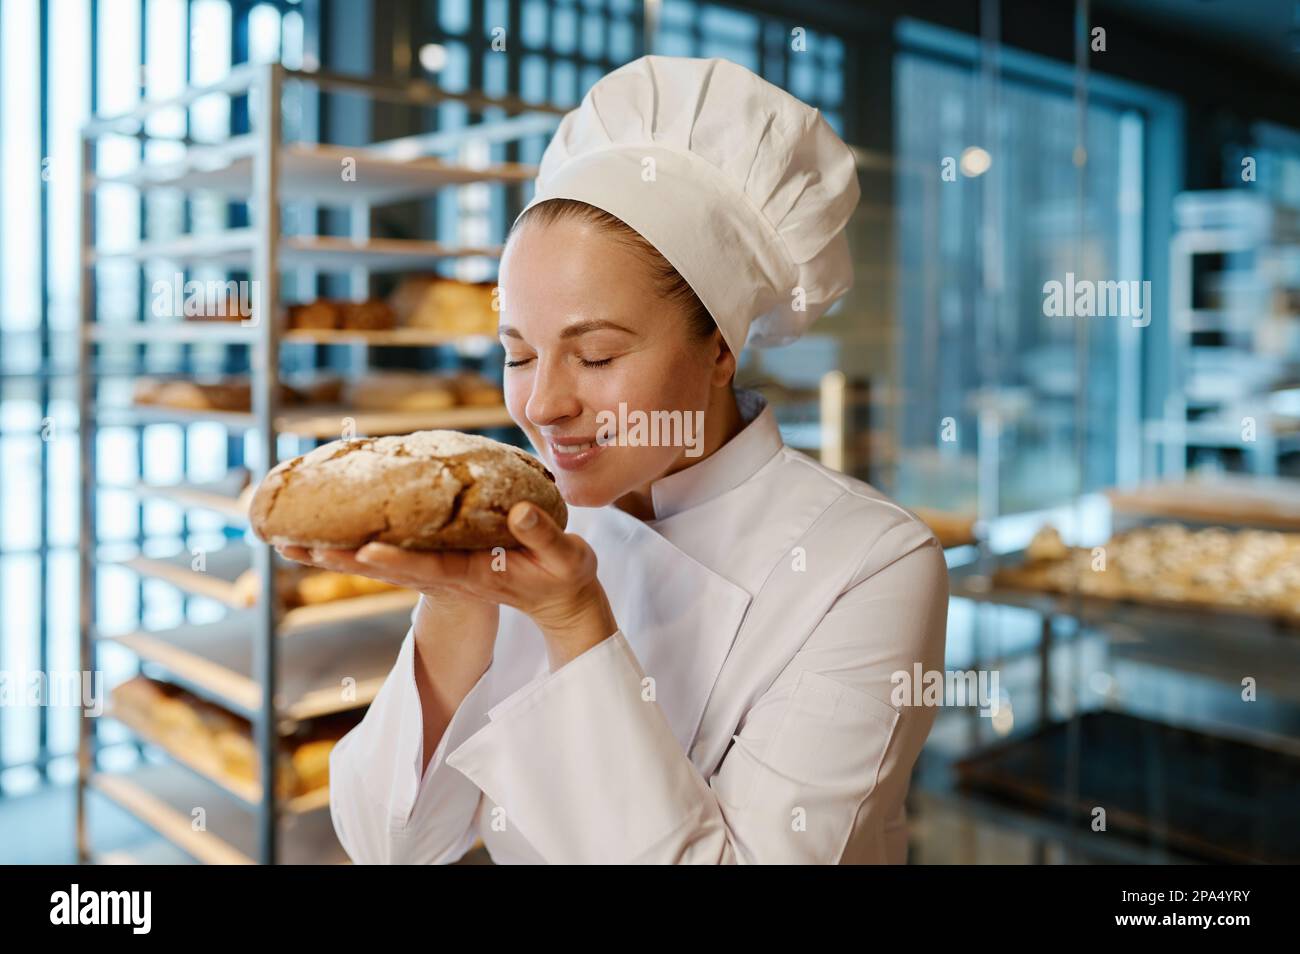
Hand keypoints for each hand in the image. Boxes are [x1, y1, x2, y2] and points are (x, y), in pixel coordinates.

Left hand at [276, 502, 618, 669]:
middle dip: (338, 557)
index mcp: (474, 575)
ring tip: (287, 542)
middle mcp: (446, 576)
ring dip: (333, 554)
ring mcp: (438, 572)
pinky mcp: (437, 563)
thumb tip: (517, 511)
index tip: (361, 548)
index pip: (429, 568)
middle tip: (289, 545)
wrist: (562, 601)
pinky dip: (355, 543)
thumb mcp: (565, 557)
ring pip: (378, 564)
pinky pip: (388, 554)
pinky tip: (330, 531)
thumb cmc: (565, 577)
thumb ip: (543, 535)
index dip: (396, 559)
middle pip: (385, 568)